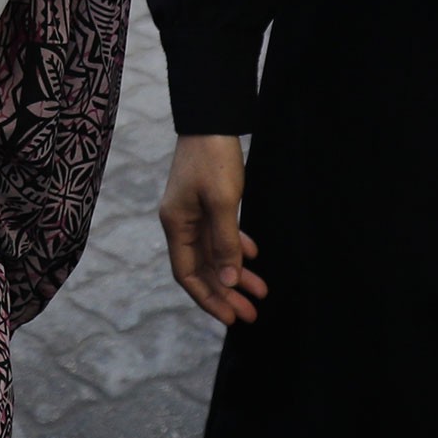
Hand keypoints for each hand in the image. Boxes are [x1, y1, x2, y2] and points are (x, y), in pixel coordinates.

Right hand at [160, 134, 264, 324]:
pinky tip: (254, 255)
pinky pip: (221, 234)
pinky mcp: (207, 202)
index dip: (207, 298)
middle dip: (226, 293)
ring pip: (215, 253)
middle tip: (252, 314)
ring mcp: (194, 213)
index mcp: (176, 225)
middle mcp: (181, 223)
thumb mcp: (223, 203)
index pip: (187, 274)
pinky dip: (237, 247)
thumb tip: (228, 281)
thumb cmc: (214, 160)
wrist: (212, 119)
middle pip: (203, 268)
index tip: (230, 317)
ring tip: (261, 292)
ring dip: (236, 273)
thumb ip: (225, 243)